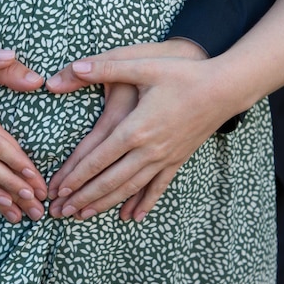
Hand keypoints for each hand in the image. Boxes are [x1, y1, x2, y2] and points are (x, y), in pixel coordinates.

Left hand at [45, 40, 234, 221]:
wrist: (225, 88)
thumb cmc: (183, 74)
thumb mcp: (143, 66)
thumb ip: (106, 67)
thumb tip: (74, 67)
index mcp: (135, 128)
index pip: (98, 158)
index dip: (76, 176)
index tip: (58, 190)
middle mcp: (148, 149)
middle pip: (110, 180)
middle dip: (84, 196)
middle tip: (62, 211)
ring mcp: (165, 157)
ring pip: (130, 188)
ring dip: (105, 203)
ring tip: (85, 215)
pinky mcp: (178, 160)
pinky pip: (158, 187)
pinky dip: (144, 203)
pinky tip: (133, 217)